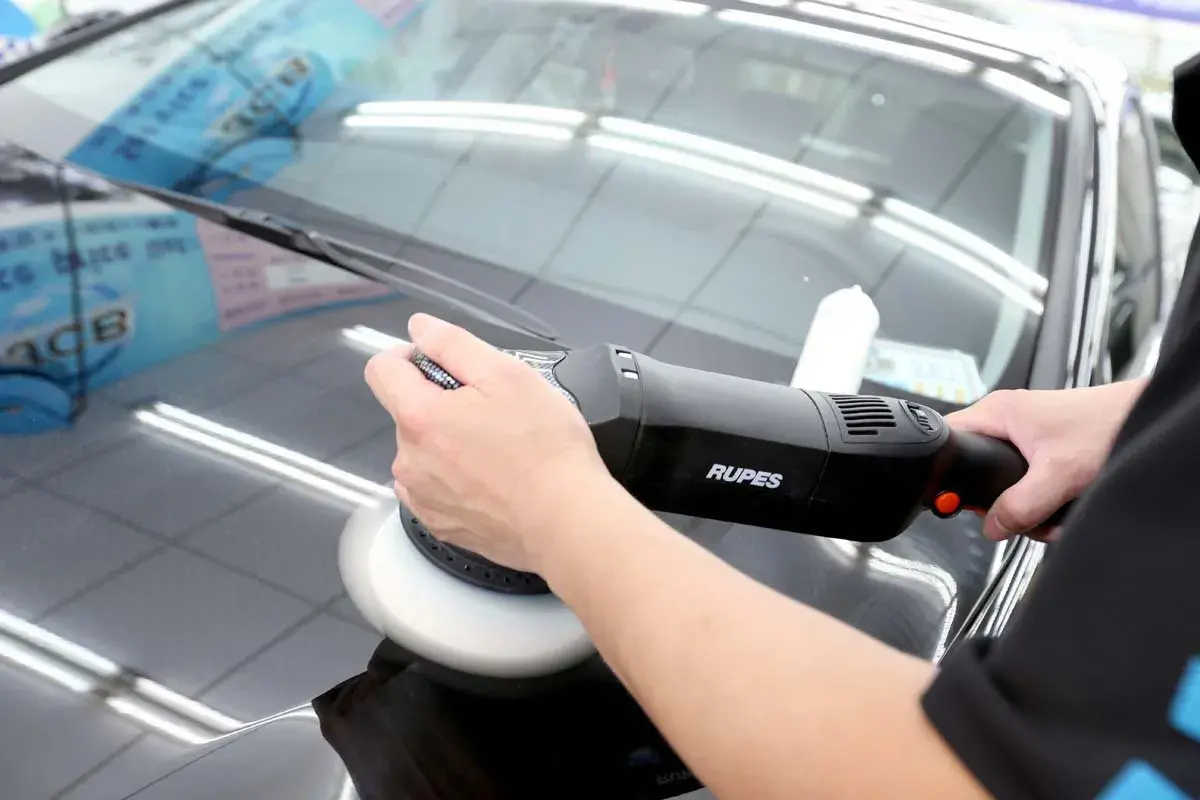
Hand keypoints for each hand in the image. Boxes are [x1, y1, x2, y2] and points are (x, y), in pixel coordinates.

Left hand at [363, 314, 609, 572]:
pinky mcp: (439, 524)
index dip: (411, 355)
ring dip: (448, 442)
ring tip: (498, 449)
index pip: (382, 368)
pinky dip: (455, 478)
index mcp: (419, 417)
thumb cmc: (546, 449)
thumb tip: (420, 329)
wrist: (567, 522)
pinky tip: (493, 479)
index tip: (444, 363)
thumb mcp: (508, 374)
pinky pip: (434, 487)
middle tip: (493, 410)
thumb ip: (454, 344)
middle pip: (407, 411)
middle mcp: (409, 460)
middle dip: (441, 402)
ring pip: (422, 451)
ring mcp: (422, 497)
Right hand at [946, 381, 1145, 540]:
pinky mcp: (1044, 446)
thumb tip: (992, 526)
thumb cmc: (1109, 426)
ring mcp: (1027, 433)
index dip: (949, 473)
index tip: (959, 499)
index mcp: (997, 412)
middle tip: (1018, 513)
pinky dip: (1041, 499)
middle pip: (977, 468)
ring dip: (1026, 505)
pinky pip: (1027, 480)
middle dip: (998, 501)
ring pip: (1005, 480)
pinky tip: (1060, 507)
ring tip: (1050, 513)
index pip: (948, 439)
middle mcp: (1008, 419)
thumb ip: (1019, 505)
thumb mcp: (1057, 475)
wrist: (1147, 420)